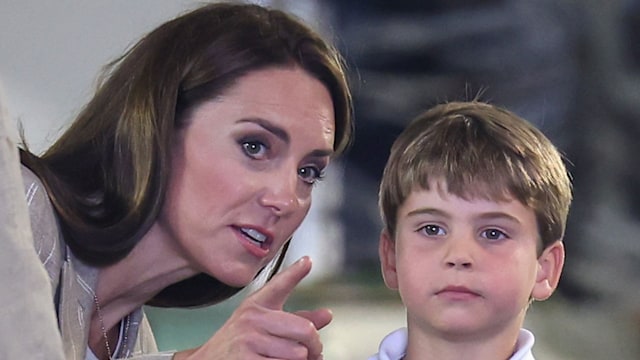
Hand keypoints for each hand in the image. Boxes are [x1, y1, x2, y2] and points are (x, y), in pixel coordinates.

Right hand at [173, 256, 331, 359]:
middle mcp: (252, 319)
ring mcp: (250, 340)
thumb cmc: (239, 344)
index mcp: (256, 305)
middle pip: (305, 329)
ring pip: (298, 353)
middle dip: (315, 345)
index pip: (278, 285)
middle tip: (315, 352)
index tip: (308, 261)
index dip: (295, 272)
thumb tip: (327, 315)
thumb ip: (295, 320)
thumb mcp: (262, 325)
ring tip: (292, 359)